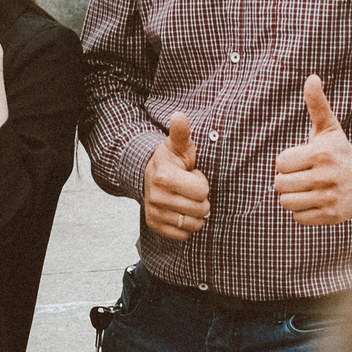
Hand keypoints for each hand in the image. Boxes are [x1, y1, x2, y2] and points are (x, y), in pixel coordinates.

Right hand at [143, 113, 210, 239]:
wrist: (149, 175)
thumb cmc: (172, 159)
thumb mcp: (178, 145)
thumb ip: (181, 133)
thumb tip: (179, 116)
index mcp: (164, 177)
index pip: (202, 191)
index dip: (202, 183)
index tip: (192, 175)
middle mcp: (156, 197)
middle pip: (200, 210)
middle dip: (201, 199)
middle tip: (190, 188)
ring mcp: (154, 213)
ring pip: (194, 225)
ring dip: (196, 214)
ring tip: (186, 199)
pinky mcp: (154, 225)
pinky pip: (184, 235)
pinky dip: (186, 226)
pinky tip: (180, 210)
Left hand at [274, 74, 351, 225]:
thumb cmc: (338, 152)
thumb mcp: (328, 128)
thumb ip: (317, 104)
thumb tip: (312, 77)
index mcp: (321, 154)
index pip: (280, 162)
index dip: (288, 161)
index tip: (302, 159)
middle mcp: (325, 177)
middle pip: (280, 184)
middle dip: (287, 180)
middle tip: (302, 175)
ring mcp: (329, 198)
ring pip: (286, 202)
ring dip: (292, 196)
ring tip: (306, 188)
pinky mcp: (331, 216)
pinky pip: (298, 218)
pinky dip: (302, 212)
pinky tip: (315, 201)